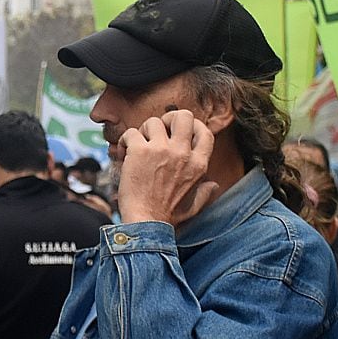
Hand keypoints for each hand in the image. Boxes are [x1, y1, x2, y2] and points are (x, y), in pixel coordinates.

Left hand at [117, 110, 220, 226]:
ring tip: (138, 146)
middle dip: (169, 118)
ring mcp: (161, 150)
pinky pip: (131, 133)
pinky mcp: (140, 151)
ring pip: (153, 121)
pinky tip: (123, 153)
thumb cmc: (167, 216)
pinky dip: (124, 141)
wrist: (145, 222)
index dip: (193, 125)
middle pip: (183, 116)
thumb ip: (205, 193)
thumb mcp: (194, 206)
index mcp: (198, 165)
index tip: (180, 130)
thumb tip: (214, 185)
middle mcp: (182, 154)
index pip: (205, 132)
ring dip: (143, 131)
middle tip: (158, 130)